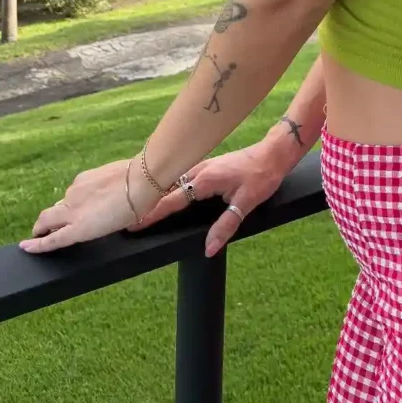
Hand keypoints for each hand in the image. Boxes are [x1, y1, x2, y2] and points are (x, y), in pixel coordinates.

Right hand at [19, 158, 153, 254]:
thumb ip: (91, 227)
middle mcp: (71, 211)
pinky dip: (78, 194)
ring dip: (64, 208)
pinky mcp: (82, 178)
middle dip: (40, 227)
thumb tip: (86, 222)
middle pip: (44, 220)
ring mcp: (74, 192)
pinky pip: (75, 189)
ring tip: (78, 210)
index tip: (25, 246)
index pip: (51, 240)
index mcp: (79, 229)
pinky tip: (93, 192)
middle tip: (40, 231)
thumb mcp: (111, 227)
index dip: (36, 245)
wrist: (141, 180)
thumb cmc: (134, 209)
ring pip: (61, 203)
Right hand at [128, 140, 285, 257]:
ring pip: (173, 181)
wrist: (275, 153)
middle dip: (147, 203)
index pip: (171, 200)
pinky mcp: (207, 165)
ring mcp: (202, 165)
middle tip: (126, 217)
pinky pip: (182, 177)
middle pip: (166, 189)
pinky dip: (169, 187)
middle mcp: (199, 169)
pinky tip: (165, 194)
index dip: (151, 213)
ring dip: (157, 194)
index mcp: (205, 179)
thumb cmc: (262, 176)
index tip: (132, 223)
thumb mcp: (246, 203)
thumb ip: (226, 226)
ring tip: (139, 209)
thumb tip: (208, 249)